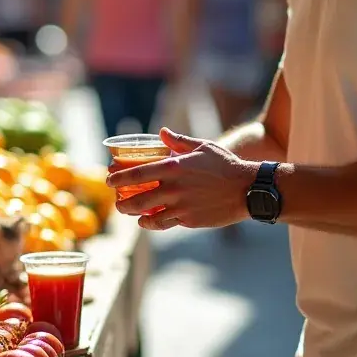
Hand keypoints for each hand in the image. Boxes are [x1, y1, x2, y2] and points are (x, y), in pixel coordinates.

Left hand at [107, 128, 255, 231]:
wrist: (247, 189)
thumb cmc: (225, 165)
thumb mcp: (202, 147)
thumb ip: (179, 141)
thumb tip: (162, 133)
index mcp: (174, 167)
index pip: (138, 173)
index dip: (119, 178)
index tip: (109, 180)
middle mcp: (174, 188)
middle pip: (138, 198)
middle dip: (122, 202)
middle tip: (117, 201)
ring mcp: (181, 206)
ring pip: (148, 214)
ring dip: (134, 214)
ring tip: (128, 212)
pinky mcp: (189, 220)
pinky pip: (164, 224)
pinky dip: (151, 223)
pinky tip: (146, 221)